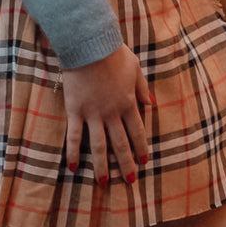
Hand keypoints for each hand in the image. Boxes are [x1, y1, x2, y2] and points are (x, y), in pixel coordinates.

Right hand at [61, 44, 150, 185]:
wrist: (89, 44)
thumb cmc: (113, 52)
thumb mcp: (135, 67)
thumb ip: (142, 86)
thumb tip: (151, 102)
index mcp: (128, 102)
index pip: (137, 131)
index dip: (141, 147)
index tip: (144, 161)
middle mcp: (112, 113)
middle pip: (120, 143)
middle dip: (126, 163)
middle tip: (130, 180)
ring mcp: (93, 114)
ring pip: (99, 145)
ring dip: (101, 165)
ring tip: (103, 182)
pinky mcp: (75, 110)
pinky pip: (74, 136)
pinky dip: (73, 152)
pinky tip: (73, 167)